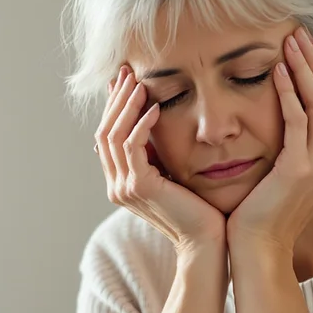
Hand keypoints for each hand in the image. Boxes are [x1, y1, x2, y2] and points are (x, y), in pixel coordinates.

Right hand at [95, 65, 226, 254]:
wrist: (207, 241)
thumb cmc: (200, 209)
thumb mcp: (173, 174)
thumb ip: (158, 154)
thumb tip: (151, 120)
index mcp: (121, 182)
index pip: (108, 137)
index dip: (114, 106)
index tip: (127, 80)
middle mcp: (116, 186)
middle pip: (104, 132)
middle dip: (116, 99)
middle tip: (128, 71)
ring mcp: (123, 188)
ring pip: (113, 135)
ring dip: (126, 106)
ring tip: (141, 83)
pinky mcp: (138, 187)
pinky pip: (132, 146)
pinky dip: (141, 124)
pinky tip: (156, 108)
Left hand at [226, 26, 312, 255]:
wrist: (258, 251)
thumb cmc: (260, 216)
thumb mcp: (283, 178)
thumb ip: (291, 150)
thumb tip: (283, 123)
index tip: (304, 48)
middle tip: (299, 33)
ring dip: (304, 68)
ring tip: (290, 42)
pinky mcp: (302, 168)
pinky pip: (299, 119)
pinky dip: (290, 91)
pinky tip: (277, 71)